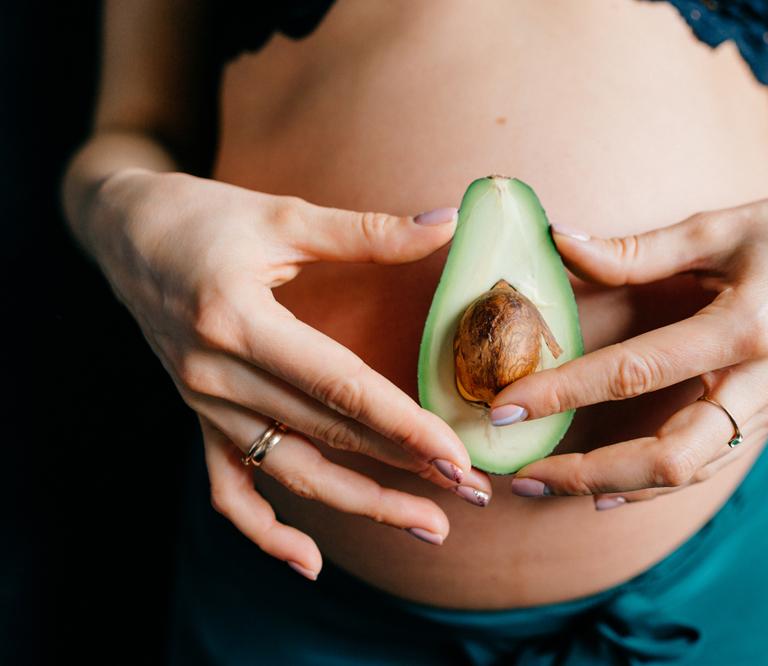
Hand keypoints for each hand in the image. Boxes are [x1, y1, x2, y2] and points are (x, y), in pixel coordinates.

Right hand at [86, 168, 492, 577]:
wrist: (125, 231)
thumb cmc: (207, 218)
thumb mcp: (285, 215)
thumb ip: (367, 231)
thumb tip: (447, 223)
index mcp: (239, 319)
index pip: (338, 387)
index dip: (402, 424)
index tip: (455, 455)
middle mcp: (216, 373)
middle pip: (325, 436)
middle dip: (403, 467)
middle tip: (469, 491)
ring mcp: (204, 403)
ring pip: (291, 471)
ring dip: (362, 504)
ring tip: (428, 525)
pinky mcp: (199, 417)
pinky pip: (228, 489)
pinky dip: (265, 531)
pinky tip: (310, 562)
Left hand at [489, 182, 767, 509]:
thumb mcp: (716, 226)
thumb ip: (636, 250)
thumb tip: (558, 242)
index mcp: (746, 328)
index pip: (637, 372)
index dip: (566, 391)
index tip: (508, 404)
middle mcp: (762, 383)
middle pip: (668, 459)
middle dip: (588, 474)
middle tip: (523, 473)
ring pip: (687, 476)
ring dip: (613, 487)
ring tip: (548, 484)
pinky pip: (706, 466)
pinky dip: (652, 484)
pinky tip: (605, 487)